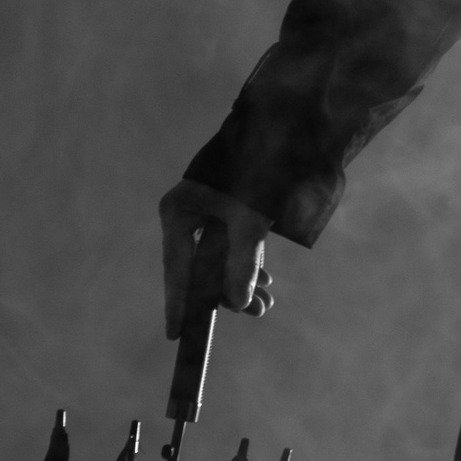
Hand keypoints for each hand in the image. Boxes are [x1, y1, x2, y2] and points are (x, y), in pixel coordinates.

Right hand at [159, 180, 275, 337]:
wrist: (285, 128)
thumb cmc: (259, 169)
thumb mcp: (250, 221)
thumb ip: (243, 263)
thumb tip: (236, 304)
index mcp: (179, 211)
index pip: (177, 267)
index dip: (180, 301)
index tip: (176, 332)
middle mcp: (188, 213)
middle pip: (201, 266)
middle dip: (227, 292)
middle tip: (256, 313)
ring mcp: (208, 211)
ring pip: (221, 257)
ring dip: (243, 280)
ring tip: (267, 305)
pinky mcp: (229, 210)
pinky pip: (233, 245)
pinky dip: (249, 263)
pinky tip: (266, 282)